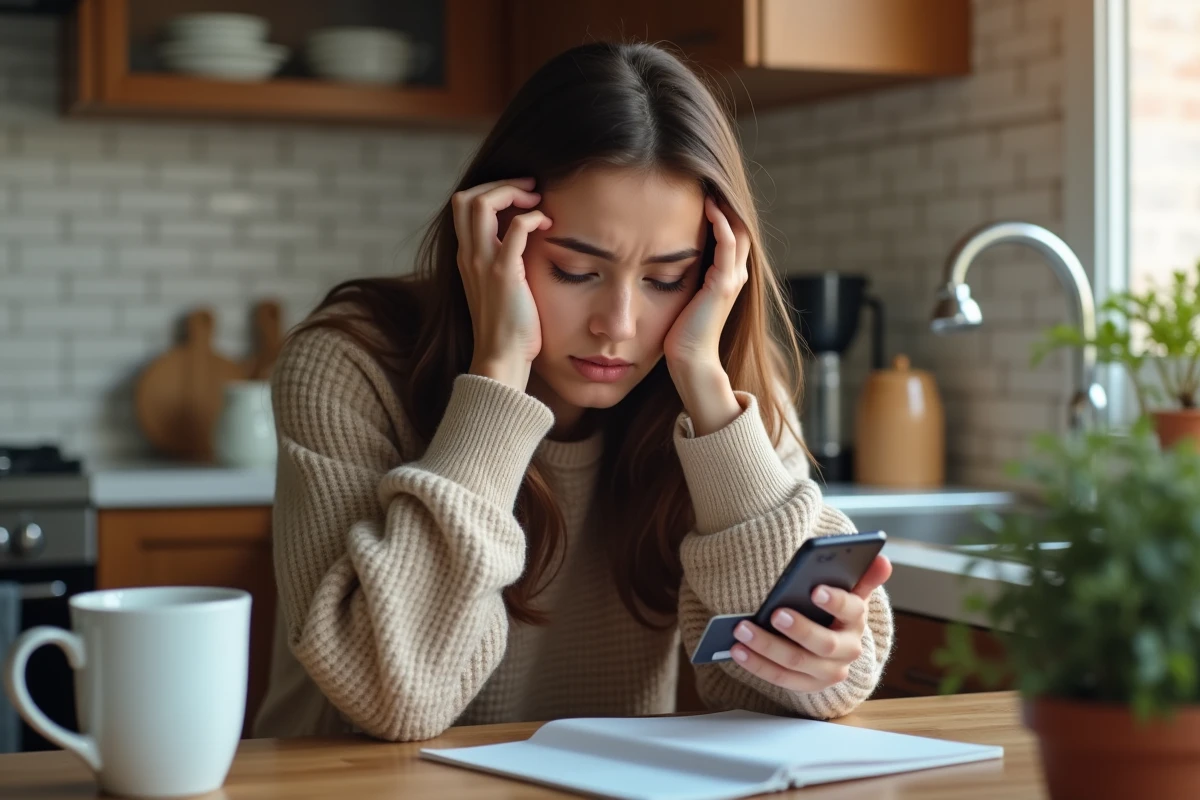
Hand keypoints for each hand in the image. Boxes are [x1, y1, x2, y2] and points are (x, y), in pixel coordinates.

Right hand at [451, 177, 551, 390]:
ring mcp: (482, 263)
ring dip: (512, 192)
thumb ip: (502, 263)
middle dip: (499, 185)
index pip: (462, 206)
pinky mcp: (503, 273)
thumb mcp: (498, 289)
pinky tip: (547, 224)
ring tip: (536, 199)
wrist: (502, 359)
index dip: (489, 191)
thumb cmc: (509, 329)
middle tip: (529, 190)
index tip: (519, 197)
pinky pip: (515, 228)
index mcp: (466, 258)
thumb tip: (522, 243)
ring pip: (482, 203)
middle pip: (466, 198)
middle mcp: (469, 256)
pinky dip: (532, 216)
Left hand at [664, 198, 747, 434]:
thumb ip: (678, 277)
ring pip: (738, 230)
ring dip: (725, 205)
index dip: (720, 211)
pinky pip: (727, 244)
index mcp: (726, 277)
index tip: (700, 189)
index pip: (730, 234)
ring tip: (708, 184)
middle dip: (725, 202)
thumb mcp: (679, 297)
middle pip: (739, 226)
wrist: (689, 362)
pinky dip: (720, 223)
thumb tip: (655, 259)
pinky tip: (708, 207)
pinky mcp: (723, 285)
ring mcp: (732, 279)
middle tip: (706, 178)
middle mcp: (735, 275)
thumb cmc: (678, 334)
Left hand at [729, 554, 892, 693]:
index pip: (851, 610)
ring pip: (795, 663)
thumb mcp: (851, 592)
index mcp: (856, 621)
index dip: (835, 601)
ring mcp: (827, 673)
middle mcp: (846, 651)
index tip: (815, 589)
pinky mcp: (807, 686)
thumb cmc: (835, 612)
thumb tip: (883, 561)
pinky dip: (757, 665)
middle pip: (823, 643)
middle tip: (774, 613)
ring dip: (767, 647)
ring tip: (741, 630)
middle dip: (799, 629)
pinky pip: (780, 679)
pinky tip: (738, 650)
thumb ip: (863, 576)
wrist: (835, 648)